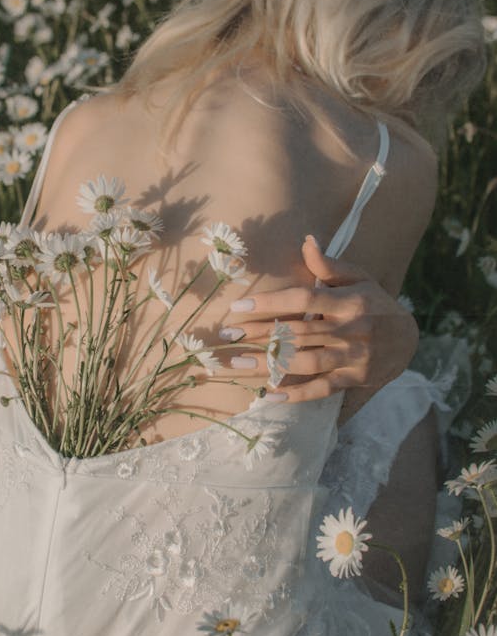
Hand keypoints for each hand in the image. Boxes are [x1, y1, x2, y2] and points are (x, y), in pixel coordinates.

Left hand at [226, 235, 417, 403]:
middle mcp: (350, 330)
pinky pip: (321, 388)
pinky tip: (268, 395)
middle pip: (297, 332)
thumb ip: (329, 265)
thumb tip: (306, 240)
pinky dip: (295, 394)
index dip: (269, 303)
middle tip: (226, 337)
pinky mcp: (353, 379)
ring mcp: (352, 357)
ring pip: (306, 362)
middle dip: (259, 335)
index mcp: (348, 302)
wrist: (409, 340)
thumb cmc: (375, 303)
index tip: (238, 308)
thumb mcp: (358, 278)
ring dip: (269, 364)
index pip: (303, 300)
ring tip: (237, 363)